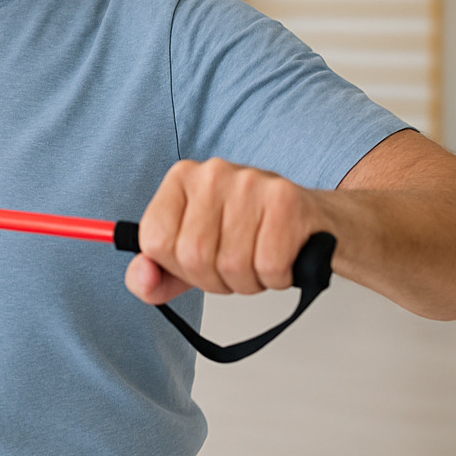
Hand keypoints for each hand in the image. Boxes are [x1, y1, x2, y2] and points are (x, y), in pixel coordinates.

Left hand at [124, 158, 322, 304]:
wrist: (312, 224)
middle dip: (215, 280)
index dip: (178, 269)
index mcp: (180, 179)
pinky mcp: (285, 201)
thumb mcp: (186, 258)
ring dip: (248, 282)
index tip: (198, 262)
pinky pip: (268, 266)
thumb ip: (150, 275)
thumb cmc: (245, 238)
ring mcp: (250, 183)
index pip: (155, 242)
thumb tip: (143, 276)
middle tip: (233, 267)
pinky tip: (282, 259)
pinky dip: (276, 278)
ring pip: (231, 265)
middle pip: (193, 256)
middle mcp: (211, 173)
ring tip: (258, 261)